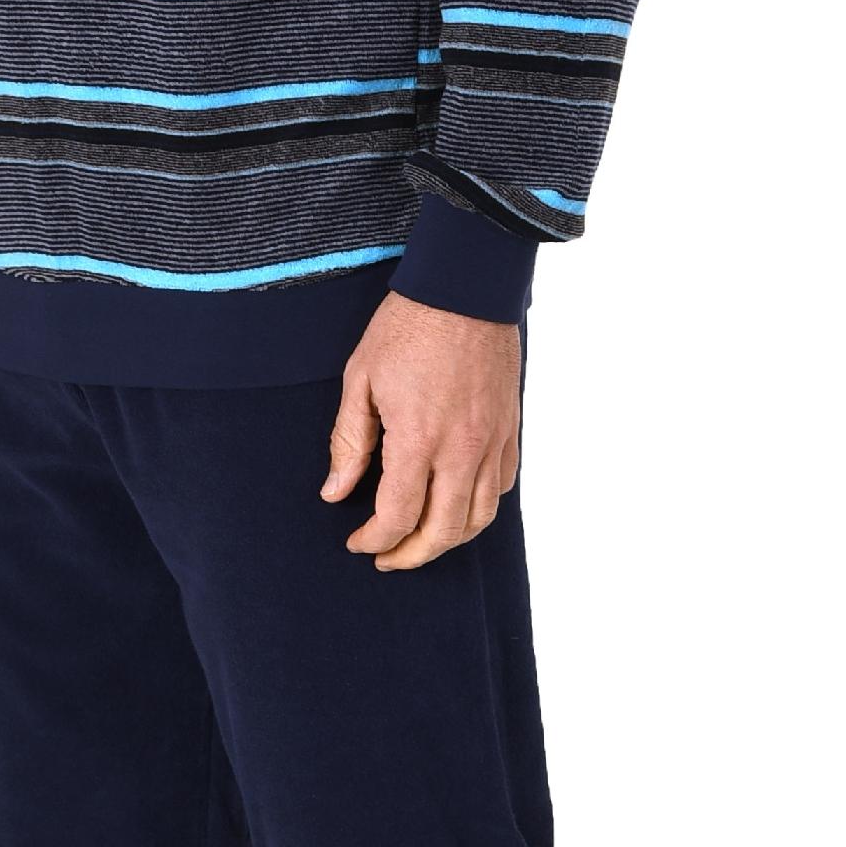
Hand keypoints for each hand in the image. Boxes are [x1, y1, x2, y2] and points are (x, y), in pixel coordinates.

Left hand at [322, 290, 520, 569]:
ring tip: (421, 542)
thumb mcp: (360, 380)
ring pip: (480, 517)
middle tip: (387, 558)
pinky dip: (479, 509)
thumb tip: (335, 490)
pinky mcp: (510, 429)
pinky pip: (501, 487)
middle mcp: (462, 449)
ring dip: (448, 540)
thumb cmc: (408, 327)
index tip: (358, 542)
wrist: (465, 288)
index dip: (375, 540)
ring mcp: (492, 441)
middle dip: (411, 555)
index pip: (399, 516)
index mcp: (419, 439)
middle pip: (443, 531)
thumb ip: (349, 442)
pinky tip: (457, 506)